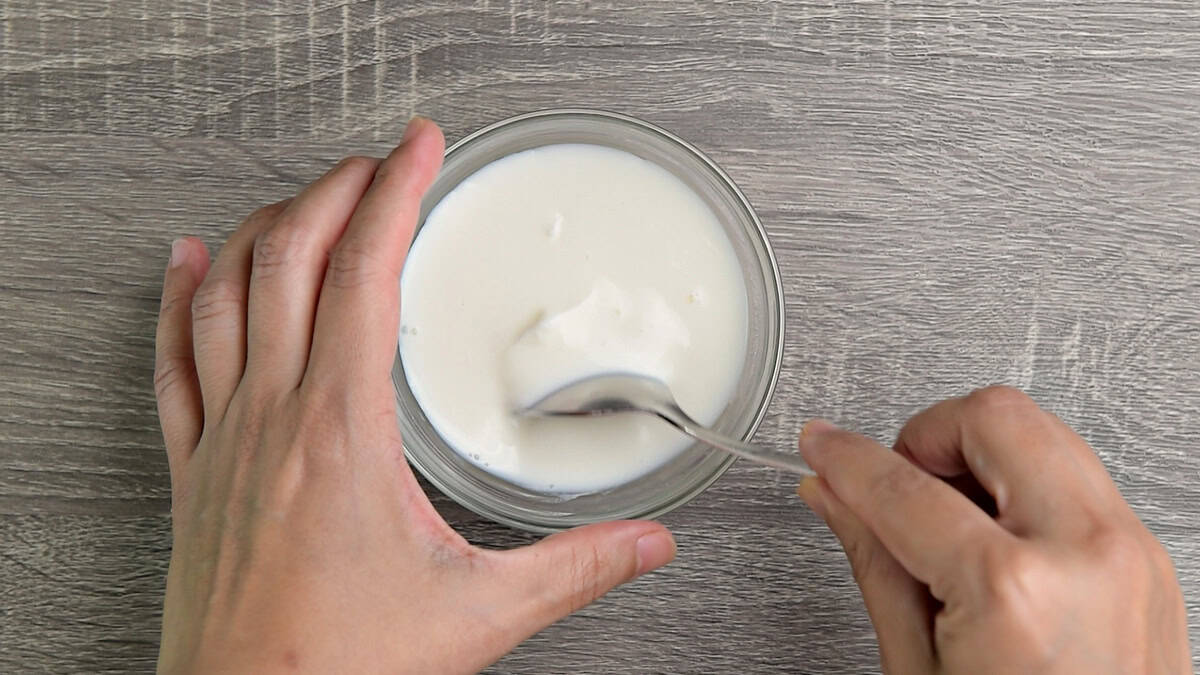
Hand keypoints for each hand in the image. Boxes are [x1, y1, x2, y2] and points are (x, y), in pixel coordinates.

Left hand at [153, 118, 675, 673]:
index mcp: (341, 432)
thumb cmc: (338, 666)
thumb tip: (644, 544)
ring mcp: (223, 440)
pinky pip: (173, 361)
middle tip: (376, 162)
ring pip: (226, 294)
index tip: (415, 149)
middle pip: (290, 260)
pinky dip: (178, 299)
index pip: (364, 275)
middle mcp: (273, 419)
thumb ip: (574, 570)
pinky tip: (185, 265)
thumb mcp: (478, 612)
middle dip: (336, 191)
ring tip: (302, 196)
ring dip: (265, 229)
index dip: (393, 194)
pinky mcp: (194, 471)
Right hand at [796, 387, 1189, 672]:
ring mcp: (1129, 552)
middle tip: (895, 481)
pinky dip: (1019, 484)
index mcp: (1015, 591)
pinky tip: (988, 537)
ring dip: (977, 456)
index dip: (844, 457)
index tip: (821, 446)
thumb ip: (875, 563)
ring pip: (1040, 431)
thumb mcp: (919, 673)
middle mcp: (1087, 554)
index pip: (902, 485)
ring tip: (942, 517)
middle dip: (927, 435)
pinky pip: (1072, 475)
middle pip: (992, 417)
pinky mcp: (1146, 559)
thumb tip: (834, 497)